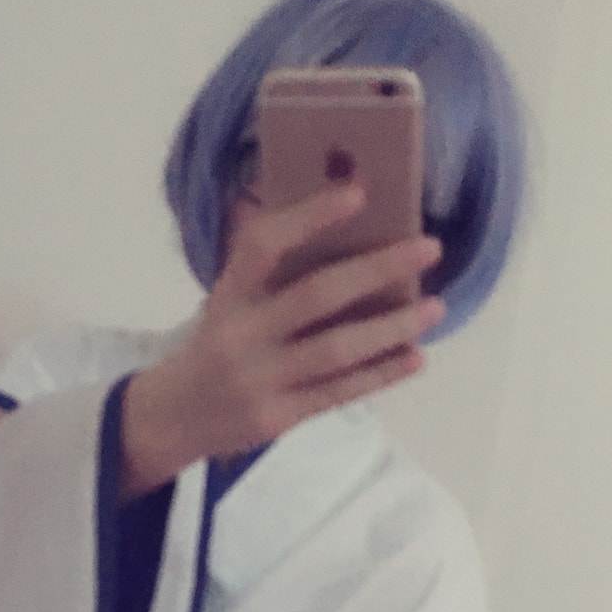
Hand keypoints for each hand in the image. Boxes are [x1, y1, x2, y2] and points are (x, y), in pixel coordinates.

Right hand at [121, 186, 445, 496]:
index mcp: (229, 294)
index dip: (311, 216)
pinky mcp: (278, 417)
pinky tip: (415, 357)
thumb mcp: (229, 301)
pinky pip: (340, 392)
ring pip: (336, 350)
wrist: (176, 417)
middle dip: (378, 269)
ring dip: (392, 327)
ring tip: (434, 307)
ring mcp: (259, 380)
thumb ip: (270, 269)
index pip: (265, 245)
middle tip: (429, 247)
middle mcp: (242, 334)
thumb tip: (333, 215)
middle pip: (316, 296)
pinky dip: (381, 374)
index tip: (360, 193)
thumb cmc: (220, 344)